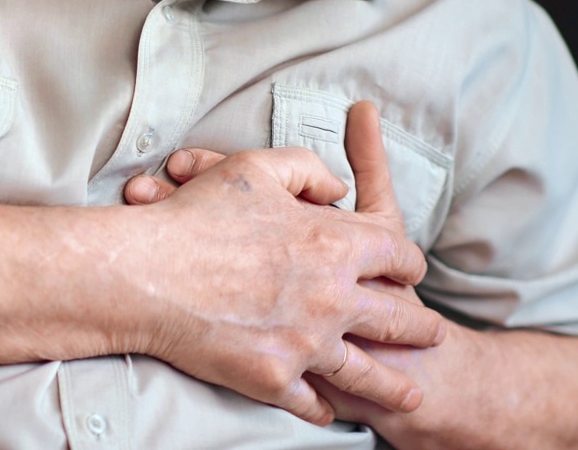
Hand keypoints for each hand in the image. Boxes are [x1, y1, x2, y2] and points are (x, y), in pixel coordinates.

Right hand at [120, 101, 444, 425]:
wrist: (146, 274)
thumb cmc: (196, 216)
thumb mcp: (255, 167)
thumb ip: (307, 170)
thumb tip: (338, 188)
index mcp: (334, 243)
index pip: (397, 254)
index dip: (408, 260)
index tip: (409, 267)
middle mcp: (331, 298)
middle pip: (396, 317)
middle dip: (419, 325)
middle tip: (431, 331)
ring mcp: (305, 344)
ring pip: (366, 372)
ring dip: (392, 382)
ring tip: (412, 392)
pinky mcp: (274, 379)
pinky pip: (311, 401)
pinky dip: (323, 407)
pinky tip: (331, 409)